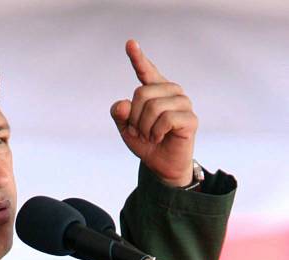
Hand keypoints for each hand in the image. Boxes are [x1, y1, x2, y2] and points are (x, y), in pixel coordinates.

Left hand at [110, 39, 197, 186]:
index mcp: (155, 90)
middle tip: (140, 131)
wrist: (161, 164)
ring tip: (150, 136)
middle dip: (134, 117)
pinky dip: (156, 132)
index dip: (138, 58)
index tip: (130, 43)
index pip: (146, 71)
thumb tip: (123, 104)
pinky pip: (165, 119)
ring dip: (145, 127)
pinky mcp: (190, 118)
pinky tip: (160, 137)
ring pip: (153, 106)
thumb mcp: (126, 129)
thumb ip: (121, 115)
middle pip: (142, 93)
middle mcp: (171, 91)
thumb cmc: (146, 142)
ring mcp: (183, 103)